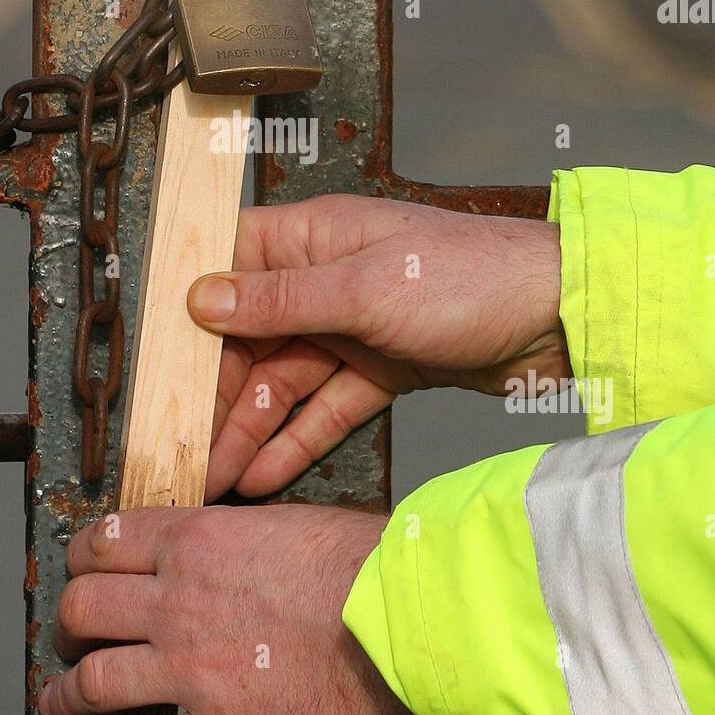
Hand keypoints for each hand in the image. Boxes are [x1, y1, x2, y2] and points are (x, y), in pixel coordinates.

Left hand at [39, 504, 416, 714]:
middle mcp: (179, 601)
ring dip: (67, 697)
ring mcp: (191, 669)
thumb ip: (238, 538)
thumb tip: (227, 551)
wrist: (405, 619)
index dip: (81, 559)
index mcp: (196, 542)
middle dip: (64, 624)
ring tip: (62, 704)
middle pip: (81, 608)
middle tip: (67, 636)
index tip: (82, 571)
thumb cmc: (367, 564)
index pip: (104, 542)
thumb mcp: (288, 522)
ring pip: (92, 682)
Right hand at [189, 194, 568, 498]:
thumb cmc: (466, 279)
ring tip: (213, 476)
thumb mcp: (364, 289)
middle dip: (218, 394)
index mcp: (312, 238)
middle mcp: (325, 279)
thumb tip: (200, 299)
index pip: (229, 266)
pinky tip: (263, 474)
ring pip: (287, 380)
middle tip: (183, 448)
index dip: (189, 312)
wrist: (560, 318)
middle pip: (251, 337)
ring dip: (251, 428)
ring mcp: (354, 325)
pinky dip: (298, 439)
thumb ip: (281, 299)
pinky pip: (328, 405)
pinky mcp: (383, 366)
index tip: (155, 363)